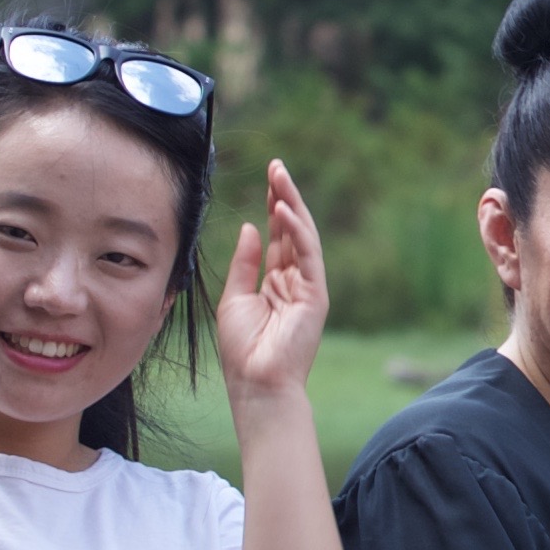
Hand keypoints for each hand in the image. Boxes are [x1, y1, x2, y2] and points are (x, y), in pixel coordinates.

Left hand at [215, 162, 332, 403]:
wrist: (256, 383)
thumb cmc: (242, 349)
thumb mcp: (235, 297)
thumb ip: (245, 262)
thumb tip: (249, 227)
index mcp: (276, 282)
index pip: (277, 237)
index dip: (271, 207)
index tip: (266, 180)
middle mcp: (295, 281)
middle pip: (292, 230)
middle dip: (284, 196)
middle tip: (276, 166)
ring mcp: (307, 287)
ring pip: (302, 236)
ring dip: (291, 204)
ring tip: (279, 175)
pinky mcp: (315, 294)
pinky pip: (307, 254)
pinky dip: (297, 229)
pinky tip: (282, 207)